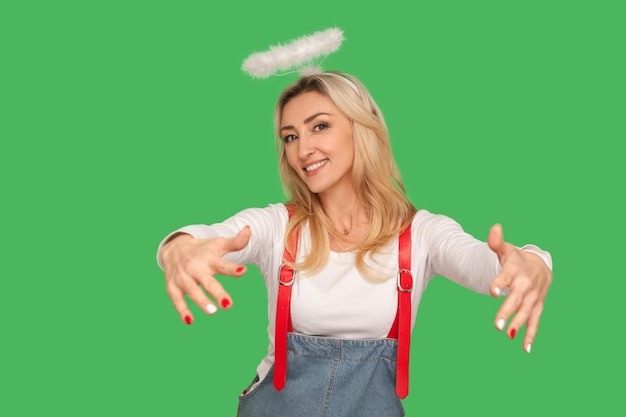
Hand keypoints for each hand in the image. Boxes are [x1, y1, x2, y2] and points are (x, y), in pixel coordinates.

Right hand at [161, 226, 251, 324]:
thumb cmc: (202, 249)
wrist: (174, 246)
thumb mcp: (218, 244)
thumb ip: (236, 242)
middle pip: (207, 282)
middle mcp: (195, 268)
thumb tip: (250, 230)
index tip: (243, 271)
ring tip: (212, 311)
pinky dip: (182, 310)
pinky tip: (189, 321)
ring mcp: (183, 278)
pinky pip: (177, 299)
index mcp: (209, 259)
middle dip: (217, 293)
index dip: (232, 268)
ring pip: (192, 291)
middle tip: (228, 305)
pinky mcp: (172, 286)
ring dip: (201, 301)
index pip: (222, 264)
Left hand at [487, 224, 552, 352]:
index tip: (492, 291)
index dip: (499, 284)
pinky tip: (525, 348)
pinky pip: (535, 322)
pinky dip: (531, 335)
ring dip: (517, 325)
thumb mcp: (506, 250)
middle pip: (515, 300)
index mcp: (515, 271)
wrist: (540, 266)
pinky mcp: (537, 307)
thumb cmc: (517, 259)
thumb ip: (496, 242)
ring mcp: (532, 298)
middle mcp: (525, 285)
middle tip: (496, 326)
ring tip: (508, 335)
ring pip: (525, 313)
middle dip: (506, 312)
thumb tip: (494, 228)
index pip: (505, 277)